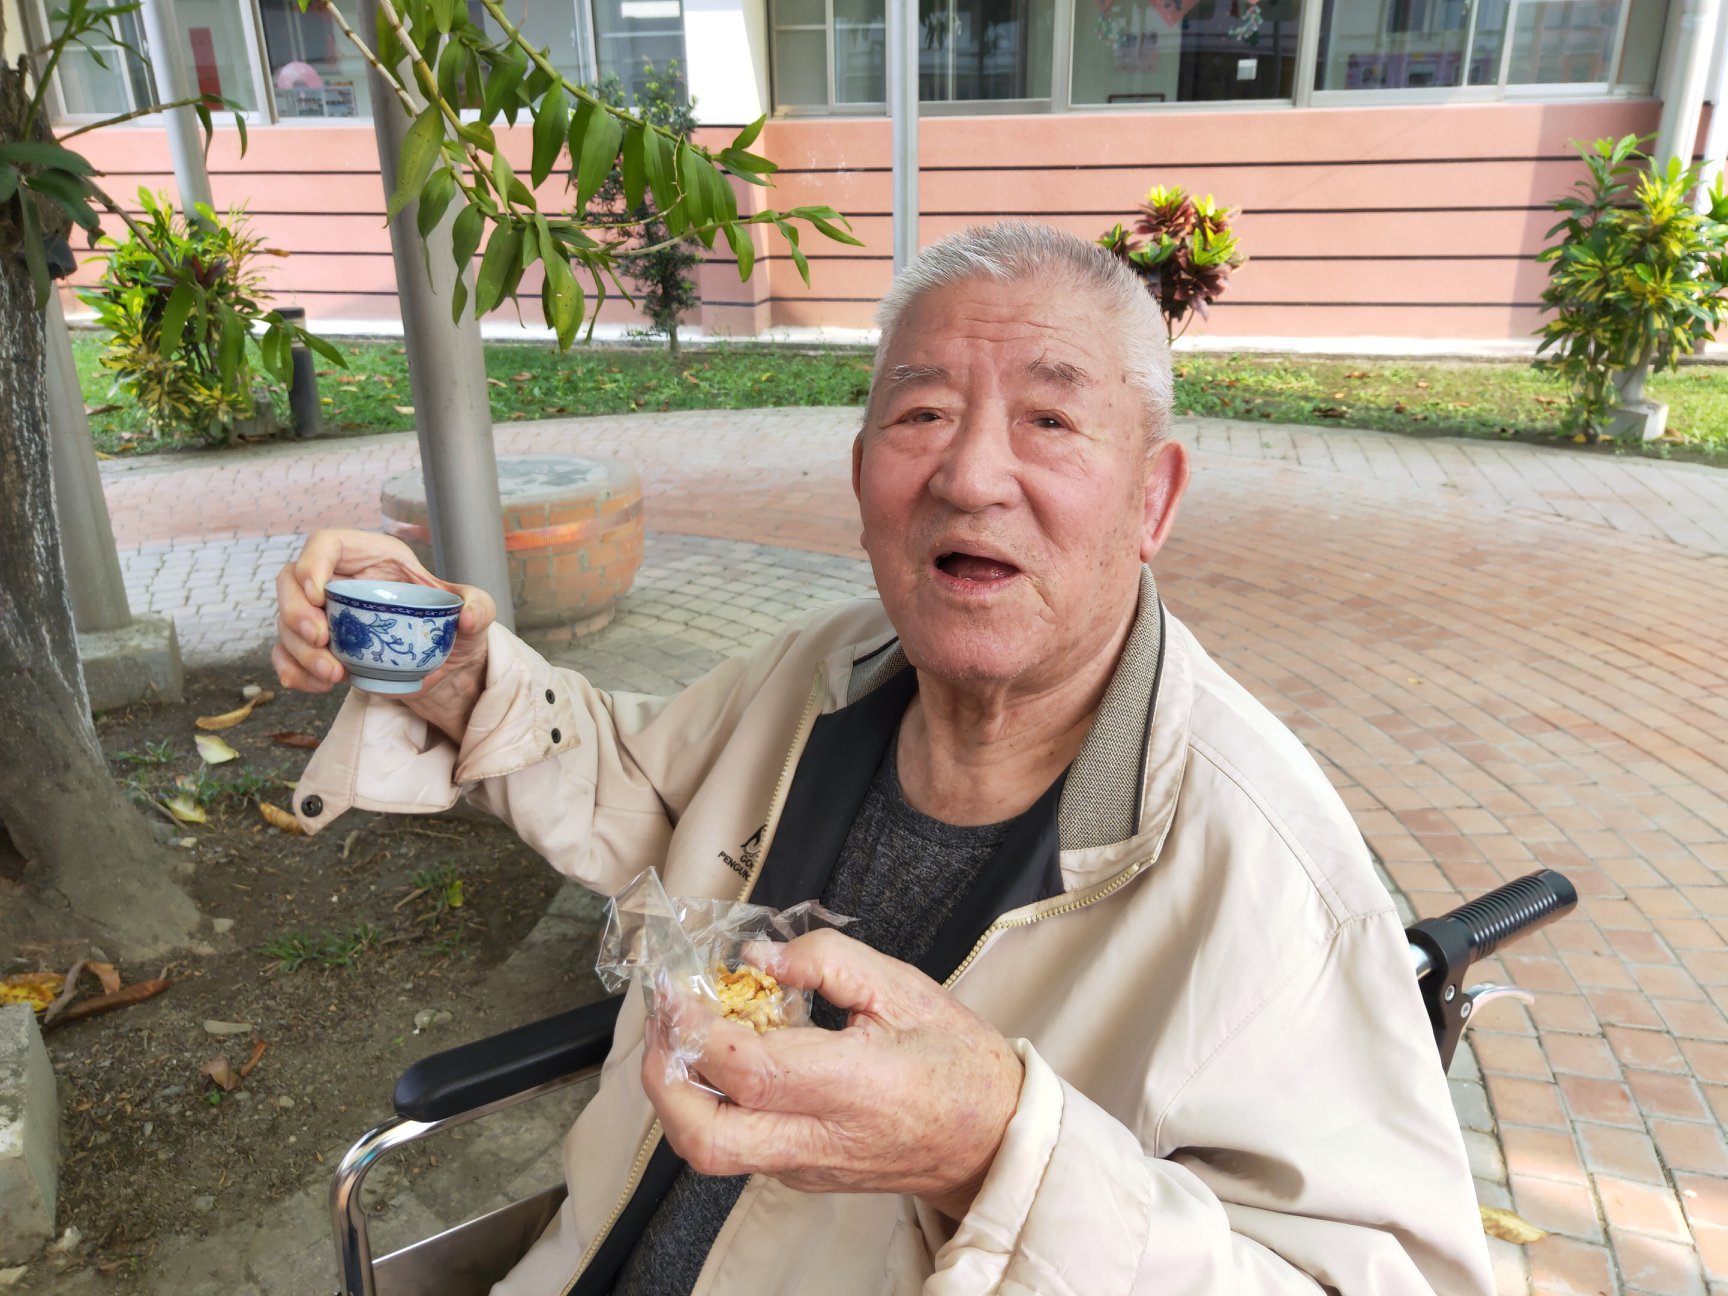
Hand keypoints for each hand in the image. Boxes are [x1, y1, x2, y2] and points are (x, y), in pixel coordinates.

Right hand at [272, 528, 495, 739]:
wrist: (443, 665)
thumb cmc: (451, 625)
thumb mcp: (475, 610)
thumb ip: (479, 606)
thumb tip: (466, 617)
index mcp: (371, 556)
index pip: (326, 543)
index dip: (312, 562)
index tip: (319, 593)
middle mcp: (339, 581)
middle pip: (290, 581)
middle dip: (295, 611)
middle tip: (320, 638)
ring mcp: (323, 615)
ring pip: (285, 623)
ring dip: (299, 650)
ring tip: (334, 673)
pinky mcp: (318, 648)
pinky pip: (286, 656)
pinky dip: (296, 672)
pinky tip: (322, 684)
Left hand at [643, 929, 1023, 1219]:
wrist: (990, 1139)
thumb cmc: (955, 1059)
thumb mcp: (903, 987)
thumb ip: (827, 962)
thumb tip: (758, 955)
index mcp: (854, 1086)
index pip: (749, 1070)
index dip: (696, 1028)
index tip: (676, 986)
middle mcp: (821, 1137)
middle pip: (706, 1136)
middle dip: (662, 1077)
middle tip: (663, 1020)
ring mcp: (805, 1164)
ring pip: (710, 1151)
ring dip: (676, 1093)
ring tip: (682, 1033)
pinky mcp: (798, 1173)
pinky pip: (735, 1146)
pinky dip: (708, 1102)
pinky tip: (721, 1057)